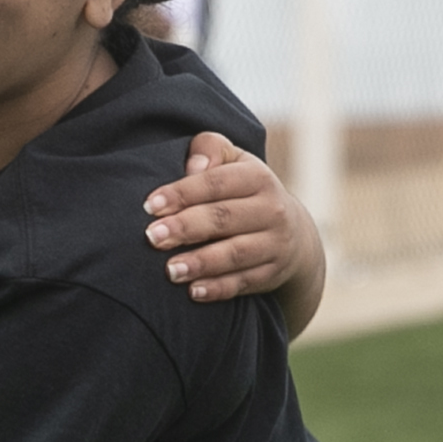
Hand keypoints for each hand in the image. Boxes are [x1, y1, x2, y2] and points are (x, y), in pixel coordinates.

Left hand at [142, 133, 316, 303]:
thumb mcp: (234, 161)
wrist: (292, 233)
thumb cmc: (245, 191)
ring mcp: (275, 243)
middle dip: (186, 227)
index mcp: (258, 177)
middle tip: (152, 237)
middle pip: (224, 218)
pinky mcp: (273, 272)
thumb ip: (210, 150)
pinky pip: (244, 282)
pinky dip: (219, 288)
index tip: (150, 205)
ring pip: (236, 254)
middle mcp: (272, 209)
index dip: (183, 192)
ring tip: (170, 270)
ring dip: (201, 262)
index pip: (217, 182)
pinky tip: (193, 292)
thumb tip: (192, 166)